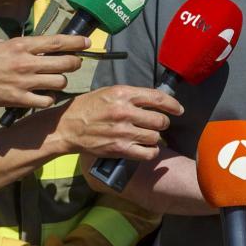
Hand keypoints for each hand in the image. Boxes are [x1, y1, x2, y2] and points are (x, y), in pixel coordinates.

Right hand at [0, 35, 90, 108]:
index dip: (76, 42)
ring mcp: (23, 82)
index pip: (57, 42)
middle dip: (74, 63)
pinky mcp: (18, 99)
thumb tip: (30, 45)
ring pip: (59, 83)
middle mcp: (26, 62)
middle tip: (74, 64)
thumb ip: (16, 44)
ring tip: (54, 81)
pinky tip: (43, 97)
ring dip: (61, 82)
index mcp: (21, 45)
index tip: (87, 42)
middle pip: (66, 63)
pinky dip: (48, 99)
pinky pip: (46, 101)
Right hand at [61, 85, 182, 160]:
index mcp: (122, 94)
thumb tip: (153, 100)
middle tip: (157, 124)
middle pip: (160, 120)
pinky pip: (148, 153)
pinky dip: (151, 151)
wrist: (67, 127)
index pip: (157, 97)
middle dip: (163, 122)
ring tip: (148, 135)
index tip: (179, 109)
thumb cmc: (86, 107)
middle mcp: (124, 112)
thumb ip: (130, 95)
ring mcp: (123, 132)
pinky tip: (146, 148)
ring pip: (155, 137)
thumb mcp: (108, 92)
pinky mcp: (120, 149)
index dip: (173, 104)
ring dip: (155, 137)